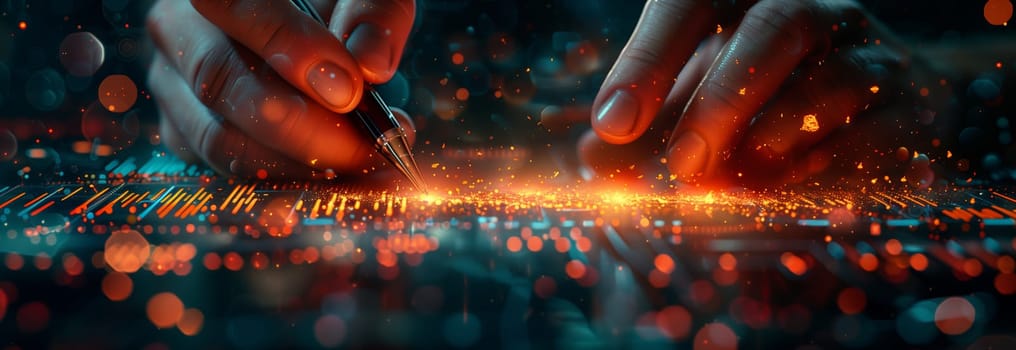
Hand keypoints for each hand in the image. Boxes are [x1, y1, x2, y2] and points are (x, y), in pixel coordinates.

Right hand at [146, 0, 415, 178]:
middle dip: (303, 129)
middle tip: (366, 149)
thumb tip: (371, 65)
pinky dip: (281, 179)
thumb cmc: (331, 8)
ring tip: (361, 165)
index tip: (348, 92)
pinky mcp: (181, 129)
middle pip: (220, 83)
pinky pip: (223, 167)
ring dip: (296, 164)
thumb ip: (371, 14)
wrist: (301, 27)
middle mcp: (179, 27)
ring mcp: (171, 82)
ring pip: (217, 137)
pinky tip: (333, 176)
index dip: (292, 49)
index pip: (237, 6)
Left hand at [585, 0, 951, 187]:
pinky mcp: (915, 105)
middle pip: (773, 26)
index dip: (650, 58)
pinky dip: (824, 173)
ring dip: (773, 140)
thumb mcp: (692, 106)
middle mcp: (815, 9)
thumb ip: (645, 129)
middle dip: (719, 102)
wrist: (873, 114)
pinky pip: (875, 137)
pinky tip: (786, 195)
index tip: (613, 125)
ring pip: (830, 79)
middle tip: (682, 166)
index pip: (694, 0)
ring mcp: (873, 51)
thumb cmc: (759, 104)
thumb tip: (594, 159)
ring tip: (734, 185)